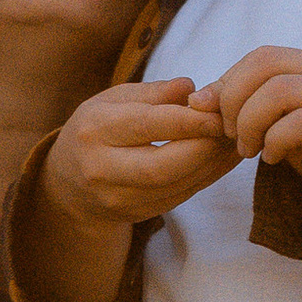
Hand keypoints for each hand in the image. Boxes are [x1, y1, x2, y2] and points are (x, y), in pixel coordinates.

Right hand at [42, 78, 239, 228]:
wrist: (67, 185)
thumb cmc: (96, 131)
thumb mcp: (112, 101)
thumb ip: (153, 93)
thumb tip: (191, 87)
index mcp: (95, 130)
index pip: (147, 125)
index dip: (189, 120)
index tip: (219, 110)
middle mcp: (101, 169)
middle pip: (163, 166)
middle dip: (204, 147)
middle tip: (231, 128)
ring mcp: (117, 198)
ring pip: (177, 185)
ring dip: (212, 163)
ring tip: (234, 140)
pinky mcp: (136, 214)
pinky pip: (181, 196)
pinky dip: (208, 177)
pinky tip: (222, 159)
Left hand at [192, 46, 301, 182]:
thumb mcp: (286, 123)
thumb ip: (253, 106)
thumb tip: (198, 99)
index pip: (263, 56)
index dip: (229, 81)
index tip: (211, 111)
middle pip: (266, 65)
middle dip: (234, 99)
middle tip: (230, 134)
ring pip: (278, 91)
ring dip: (250, 123)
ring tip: (249, 150)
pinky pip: (298, 123)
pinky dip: (274, 141)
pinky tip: (273, 158)